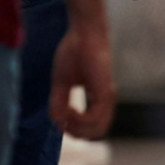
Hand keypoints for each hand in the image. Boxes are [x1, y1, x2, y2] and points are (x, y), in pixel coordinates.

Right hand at [48, 25, 114, 140]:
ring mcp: (107, 97)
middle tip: (62, 123)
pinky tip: (69, 111)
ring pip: (97, 129)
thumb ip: (59, 103)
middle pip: (96, 132)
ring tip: (65, 116)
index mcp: (98, 98)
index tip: (60, 121)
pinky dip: (80, 120)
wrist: (84, 32)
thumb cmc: (74, 52)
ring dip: (78, 129)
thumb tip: (57, 123)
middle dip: (77, 133)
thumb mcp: (61, 82)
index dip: (75, 130)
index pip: (92, 126)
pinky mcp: (105, 91)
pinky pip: (95, 117)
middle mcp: (105, 100)